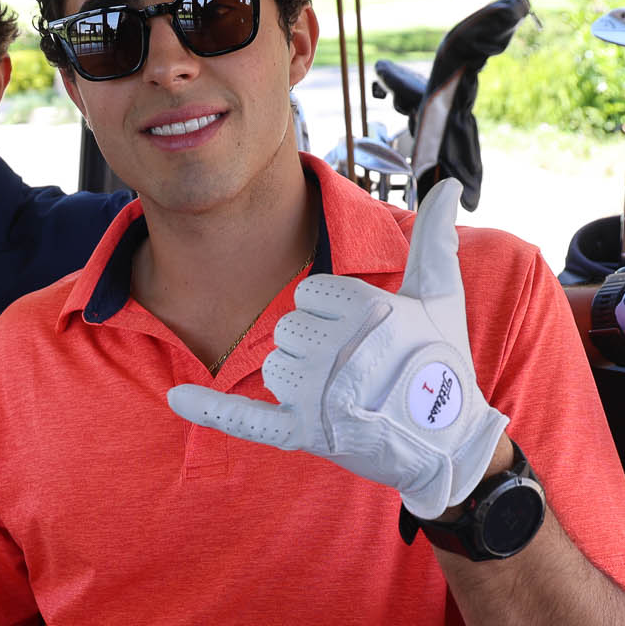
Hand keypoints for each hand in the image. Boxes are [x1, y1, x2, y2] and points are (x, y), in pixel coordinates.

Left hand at [168, 179, 507, 518]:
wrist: (446, 441)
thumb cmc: (441, 361)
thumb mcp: (441, 296)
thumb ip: (433, 239)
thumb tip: (448, 185)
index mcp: (366, 307)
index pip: (310, 295)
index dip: (334, 314)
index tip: (368, 335)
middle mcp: (340, 348)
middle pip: (288, 330)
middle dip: (317, 347)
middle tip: (360, 370)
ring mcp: (319, 394)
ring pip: (274, 368)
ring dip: (300, 381)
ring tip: (345, 396)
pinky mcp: (304, 434)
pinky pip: (245, 418)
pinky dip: (210, 410)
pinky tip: (176, 399)